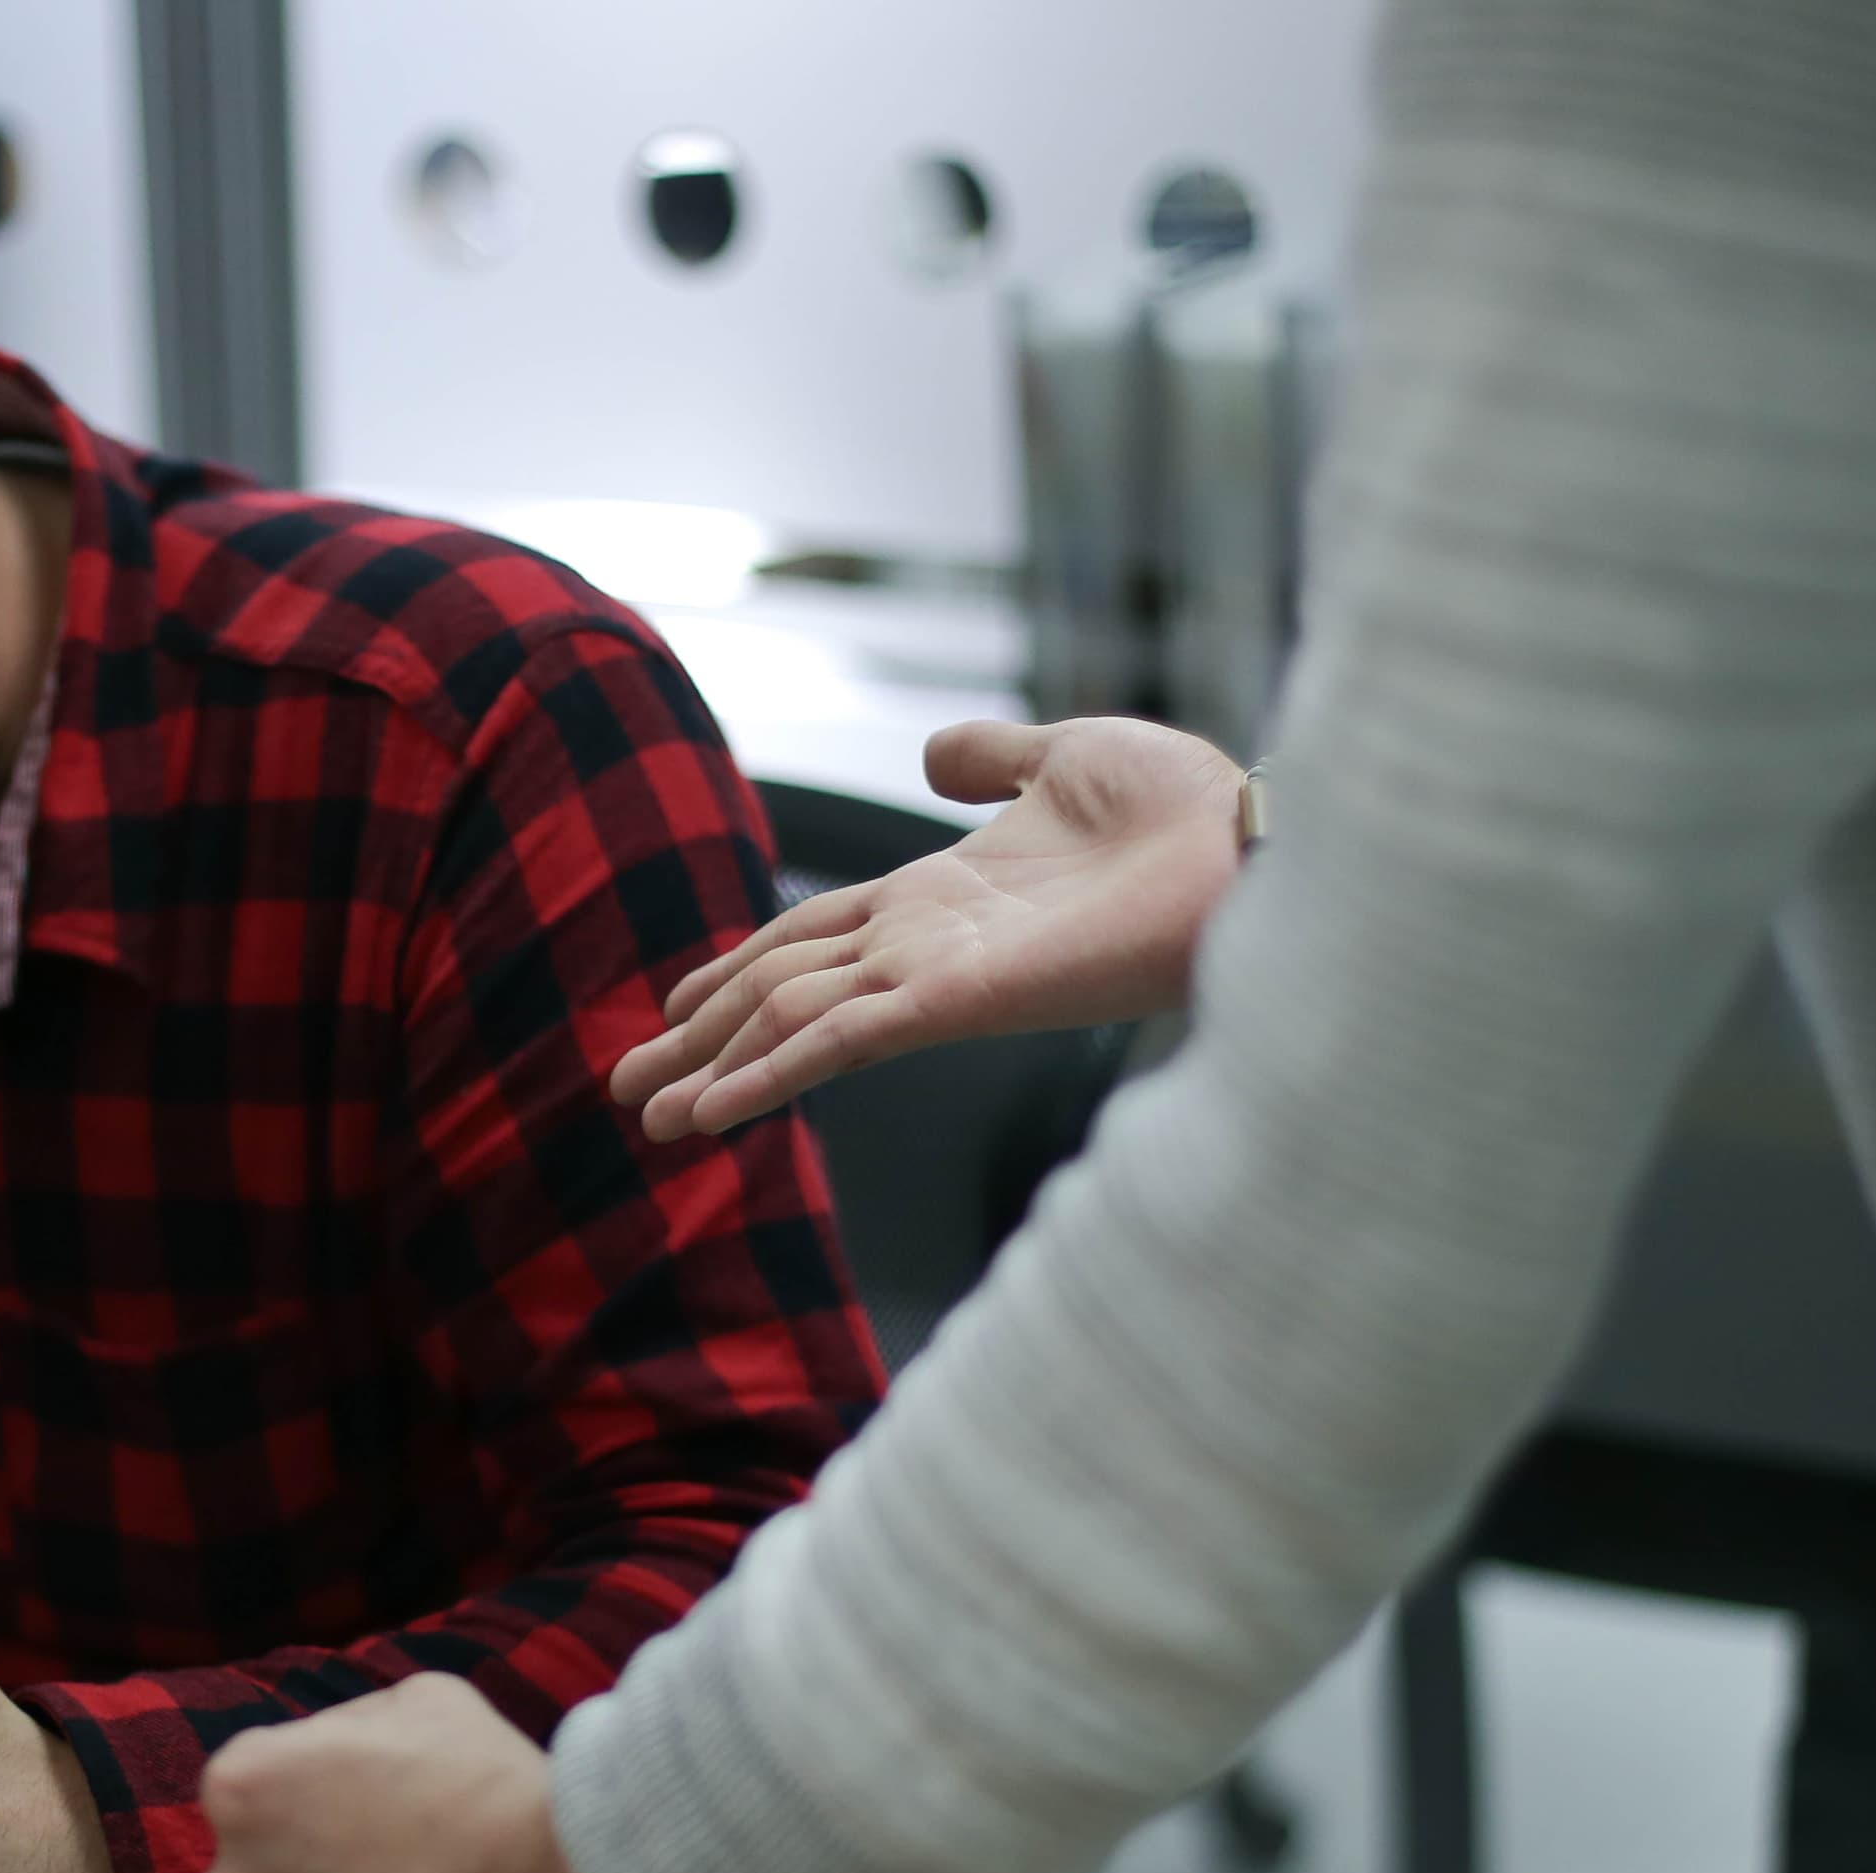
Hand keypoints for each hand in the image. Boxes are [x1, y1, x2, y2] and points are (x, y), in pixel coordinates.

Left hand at [198, 1674, 660, 1872]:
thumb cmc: (498, 1791)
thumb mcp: (426, 1703)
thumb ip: (355, 1729)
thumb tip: (342, 1760)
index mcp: (244, 1791)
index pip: (259, 1783)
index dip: (323, 1788)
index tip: (382, 1804)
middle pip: (262, 1872)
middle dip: (313, 1869)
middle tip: (403, 1870)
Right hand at [611, 715, 1246, 1139]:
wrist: (1252, 846)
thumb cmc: (1185, 806)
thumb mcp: (1064, 756)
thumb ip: (989, 758)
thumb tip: (932, 753)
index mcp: (939, 897)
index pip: (812, 938)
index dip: (737, 967)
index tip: (674, 1007)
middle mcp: (923, 947)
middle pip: (780, 993)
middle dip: (700, 1042)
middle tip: (623, 1091)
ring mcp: (933, 978)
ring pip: (792, 1027)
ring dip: (715, 1072)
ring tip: (643, 1116)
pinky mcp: (955, 1001)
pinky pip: (841, 1041)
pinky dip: (770, 1076)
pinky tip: (711, 1110)